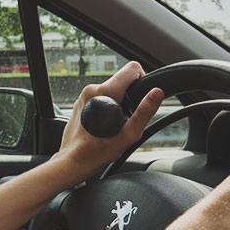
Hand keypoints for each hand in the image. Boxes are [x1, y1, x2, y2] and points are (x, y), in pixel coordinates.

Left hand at [53, 61, 163, 178]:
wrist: (73, 160)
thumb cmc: (97, 151)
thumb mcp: (128, 134)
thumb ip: (144, 112)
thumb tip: (157, 92)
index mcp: (103, 92)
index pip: (132, 69)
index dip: (142, 82)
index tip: (140, 101)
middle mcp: (91, 88)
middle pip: (122, 80)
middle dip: (129, 97)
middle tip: (125, 119)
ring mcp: (84, 94)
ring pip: (111, 89)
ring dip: (118, 103)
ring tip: (114, 124)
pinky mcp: (80, 101)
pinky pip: (101, 96)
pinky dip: (107, 107)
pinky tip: (104, 124)